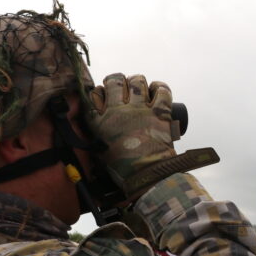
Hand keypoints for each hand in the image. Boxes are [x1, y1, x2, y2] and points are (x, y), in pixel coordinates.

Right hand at [87, 73, 176, 194]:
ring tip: (140, 89)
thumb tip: (97, 126)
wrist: (146, 175)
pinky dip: (160, 87)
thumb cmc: (122, 168)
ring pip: (137, 80)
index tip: (104, 97)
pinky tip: (157, 90)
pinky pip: (161, 89)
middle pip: (115, 80)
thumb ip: (95, 136)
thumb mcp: (99, 151)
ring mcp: (139, 108)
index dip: (100, 93)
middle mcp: (118, 110)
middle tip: (122, 89)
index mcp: (100, 120)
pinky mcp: (159, 112)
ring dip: (138, 82)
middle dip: (118, 81)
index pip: (94, 94)